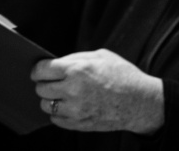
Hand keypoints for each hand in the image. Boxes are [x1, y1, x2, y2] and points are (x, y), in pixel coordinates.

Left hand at [31, 50, 164, 133]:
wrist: (139, 101)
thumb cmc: (123, 75)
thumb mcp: (103, 56)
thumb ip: (77, 58)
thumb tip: (56, 63)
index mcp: (78, 69)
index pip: (41, 70)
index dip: (39, 69)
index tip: (41, 70)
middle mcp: (72, 90)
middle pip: (40, 88)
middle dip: (46, 83)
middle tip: (57, 82)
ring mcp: (74, 109)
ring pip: (45, 105)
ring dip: (52, 98)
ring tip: (67, 94)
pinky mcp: (76, 123)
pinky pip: (55, 118)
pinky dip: (60, 112)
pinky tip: (74, 105)